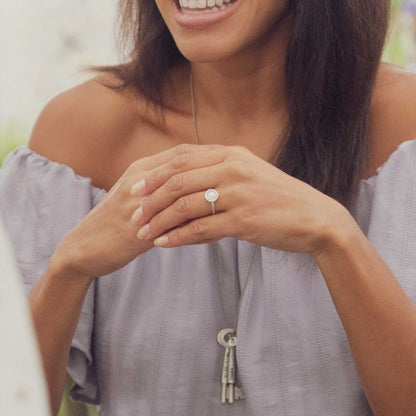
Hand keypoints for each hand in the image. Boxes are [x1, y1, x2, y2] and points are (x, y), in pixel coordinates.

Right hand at [50, 145, 220, 277]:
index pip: (182, 154)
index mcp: (140, 169)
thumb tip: (197, 182)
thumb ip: (164, 186)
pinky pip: (174, 226)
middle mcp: (140, 181)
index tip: (235, 163)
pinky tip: (216, 234)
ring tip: (234, 208)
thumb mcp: (138, 196)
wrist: (85, 247)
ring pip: (182, 197)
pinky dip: (196, 228)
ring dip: (208, 202)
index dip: (211, 157)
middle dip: (215, 173)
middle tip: (242, 180)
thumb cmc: (115, 221)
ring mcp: (138, 205)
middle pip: (185, 169)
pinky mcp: (137, 230)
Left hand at [129, 143, 349, 256]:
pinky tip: (163, 244)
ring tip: (142, 233)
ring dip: (159, 220)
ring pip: (184, 205)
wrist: (315, 218)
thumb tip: (187, 183)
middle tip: (133, 213)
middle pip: (177, 180)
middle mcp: (232, 168)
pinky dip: (178, 237)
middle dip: (150, 198)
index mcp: (232, 154)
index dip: (154, 173)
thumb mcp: (250, 175)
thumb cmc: (279, 198)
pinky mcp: (243, 219)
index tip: (135, 187)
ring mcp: (238, 193)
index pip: (182, 159)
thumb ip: (220, 173)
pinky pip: (200, 228)